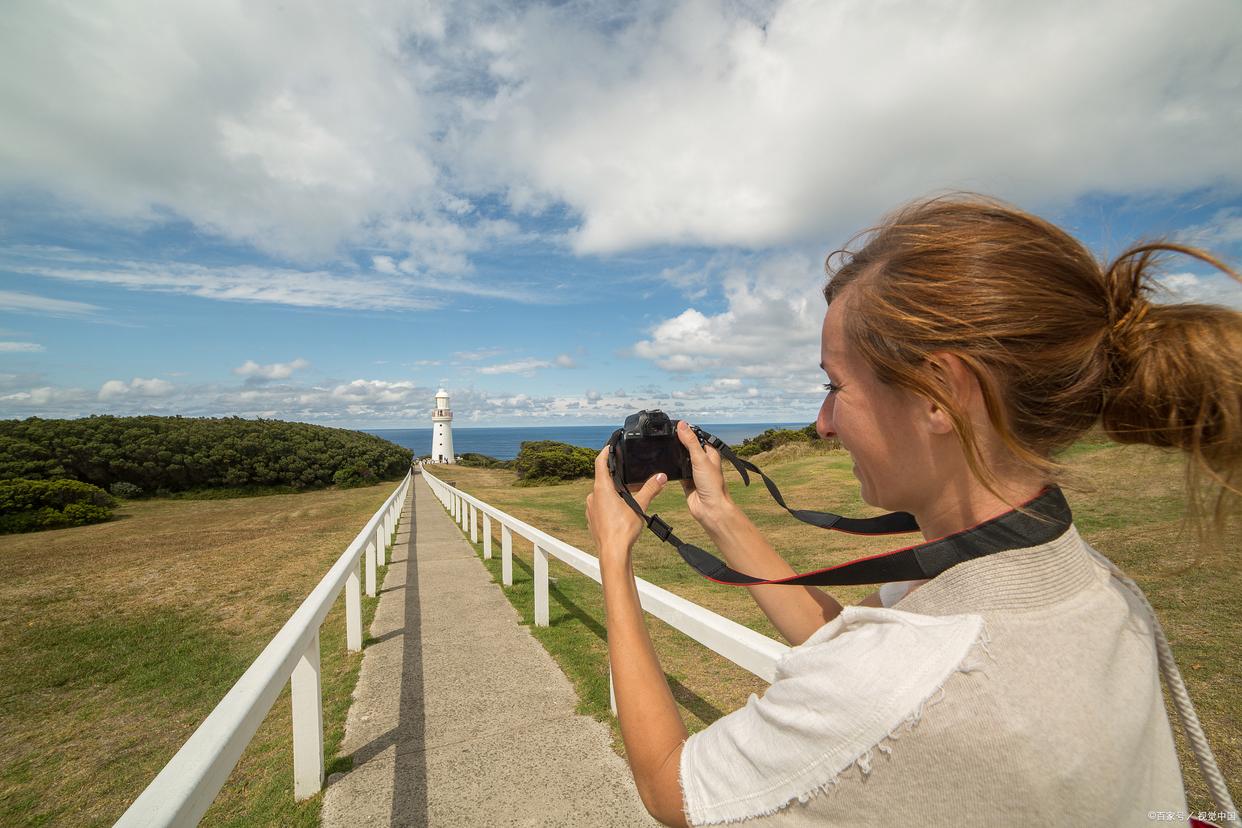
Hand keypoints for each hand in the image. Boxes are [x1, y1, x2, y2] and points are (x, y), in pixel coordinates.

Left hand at [586, 446, 666, 570]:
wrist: (612, 554)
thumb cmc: (622, 530)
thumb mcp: (639, 506)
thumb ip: (650, 489)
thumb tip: (661, 476)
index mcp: (601, 488)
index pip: (600, 462)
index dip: (605, 452)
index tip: (610, 446)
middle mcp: (593, 496)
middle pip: (603, 479)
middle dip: (616, 476)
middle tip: (630, 475)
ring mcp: (591, 509)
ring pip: (602, 494)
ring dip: (614, 492)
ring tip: (629, 496)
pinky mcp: (592, 520)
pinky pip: (601, 506)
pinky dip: (610, 504)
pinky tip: (621, 511)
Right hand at [676, 420, 735, 529]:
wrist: (710, 509)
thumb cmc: (713, 485)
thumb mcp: (700, 459)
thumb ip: (690, 442)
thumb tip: (682, 425)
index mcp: (709, 453)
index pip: (697, 438)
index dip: (687, 432)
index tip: (675, 426)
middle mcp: (702, 462)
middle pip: (687, 448)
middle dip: (678, 444)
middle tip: (667, 437)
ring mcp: (694, 472)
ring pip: (681, 460)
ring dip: (675, 457)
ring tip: (664, 449)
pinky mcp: (686, 482)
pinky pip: (676, 472)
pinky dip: (672, 469)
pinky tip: (665, 465)